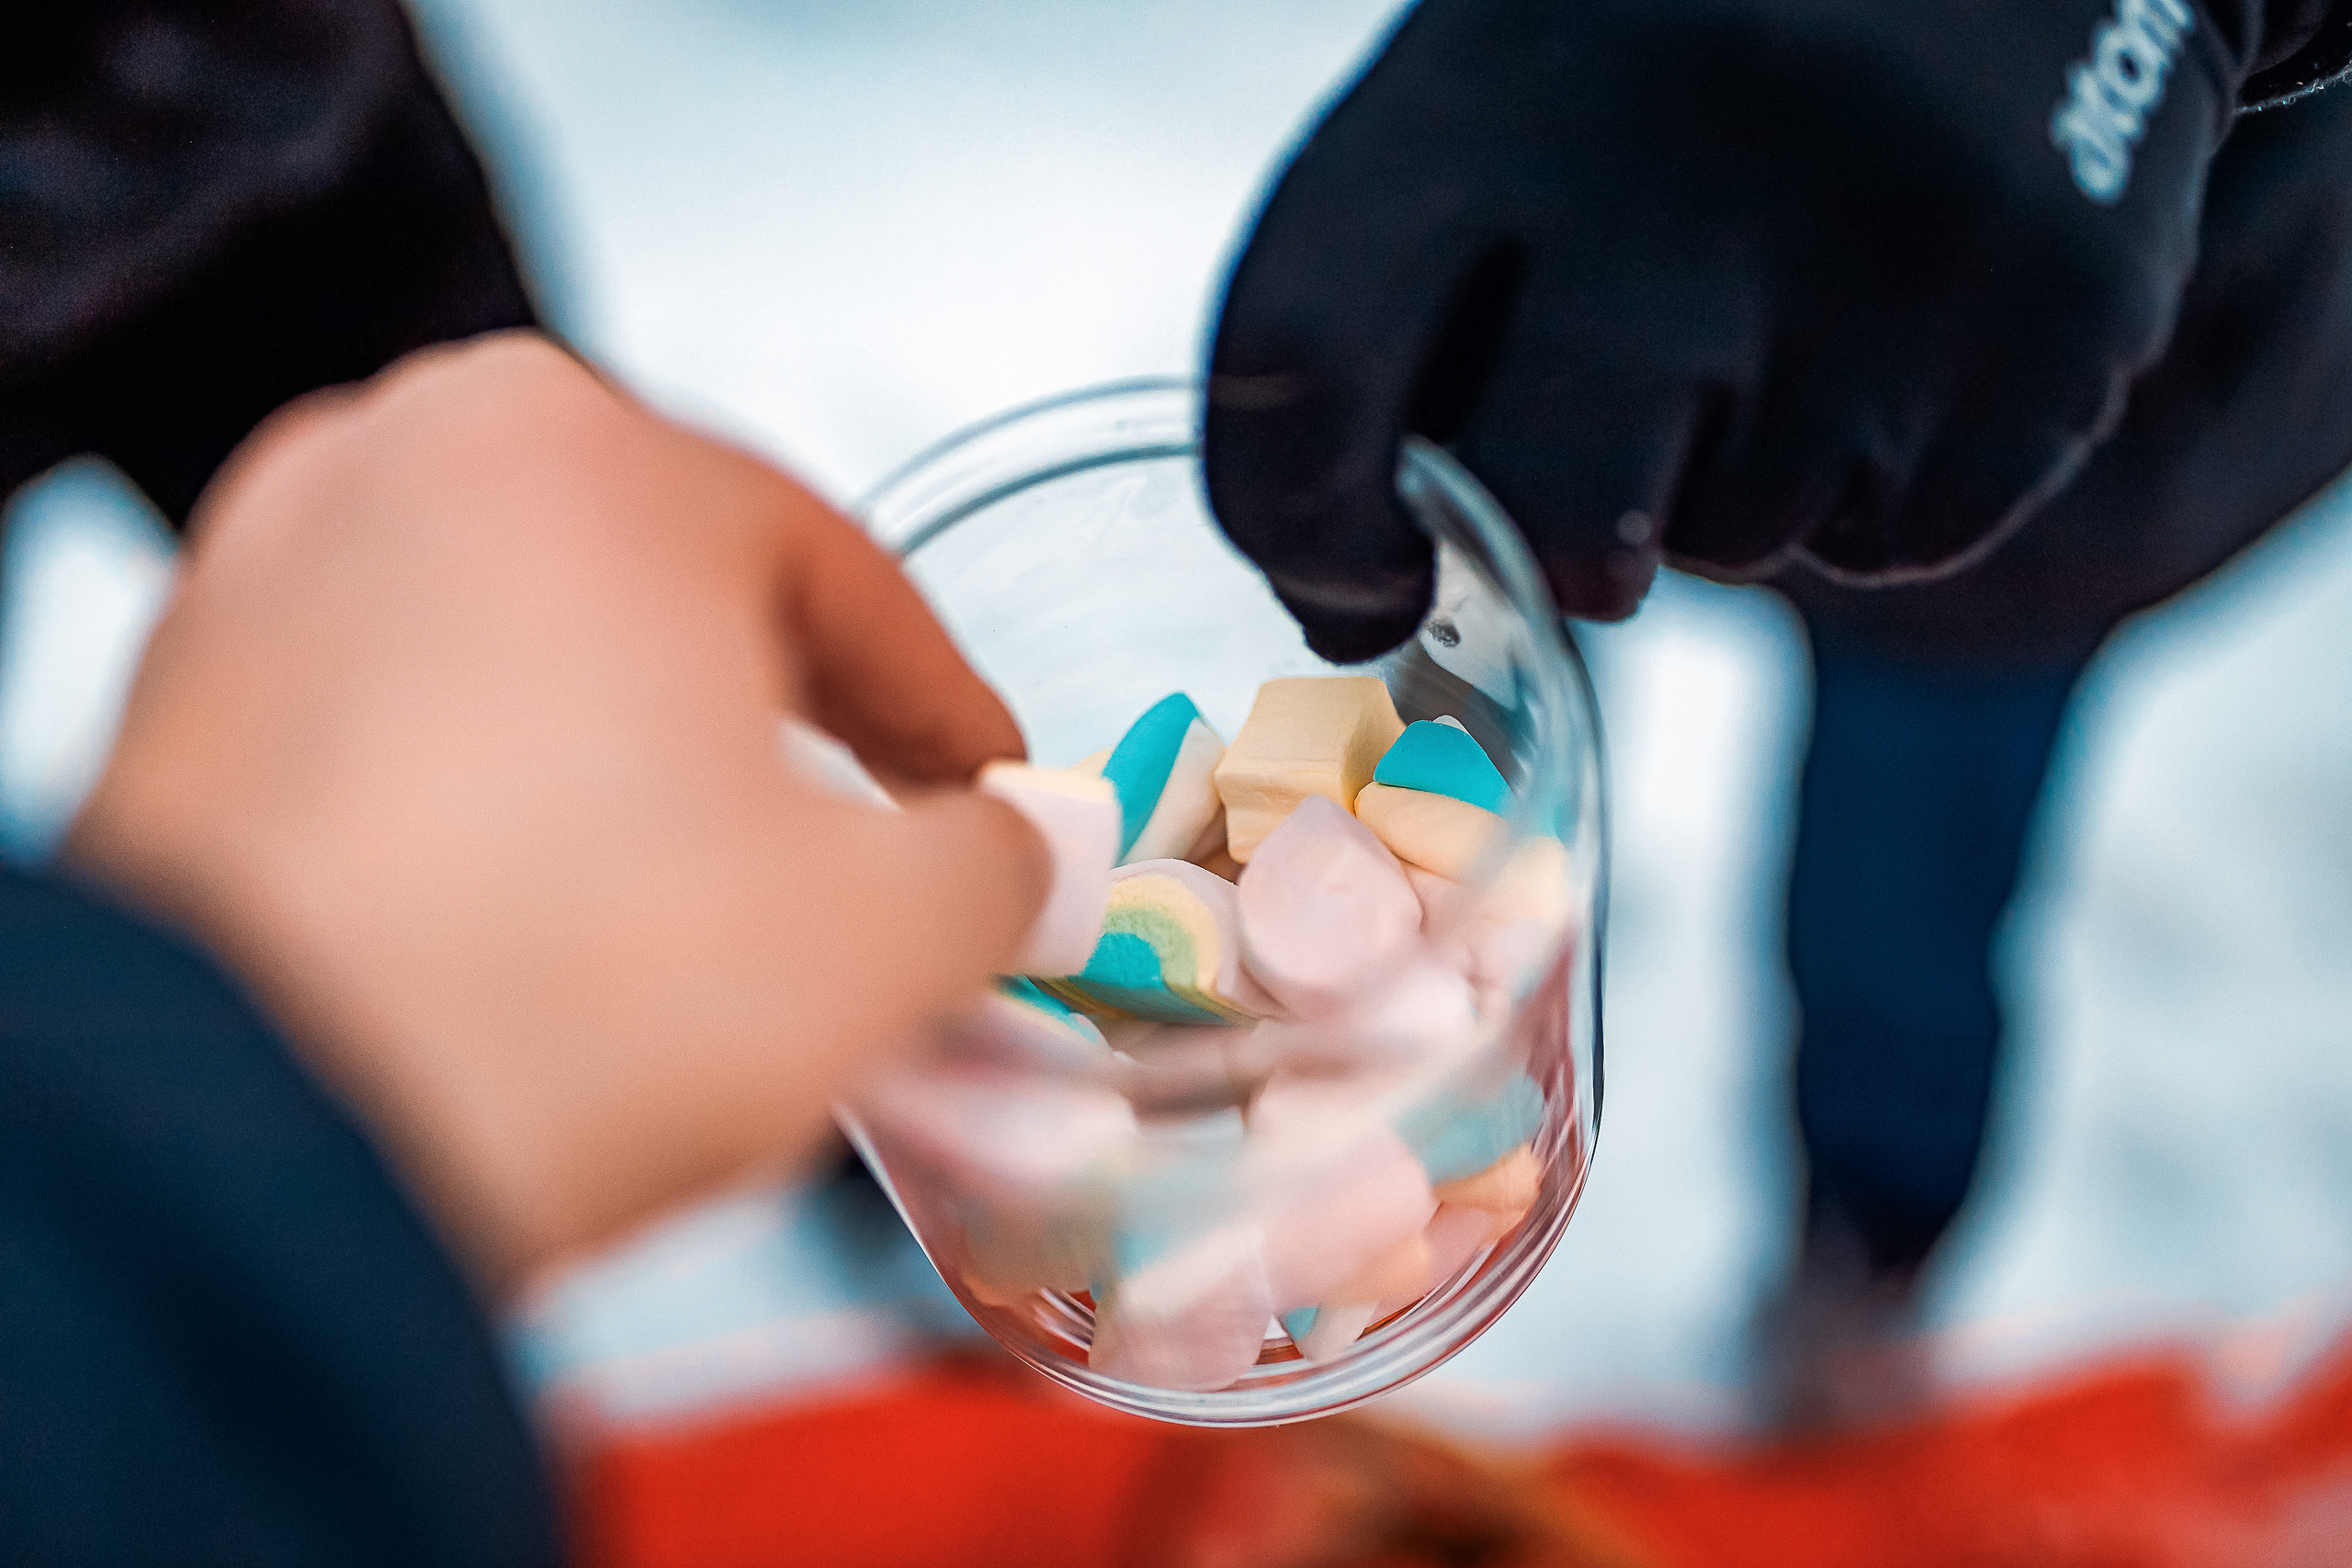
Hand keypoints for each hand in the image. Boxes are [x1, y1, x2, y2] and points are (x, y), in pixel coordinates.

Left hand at [68, 333, 1045, 1290]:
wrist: (246, 1145)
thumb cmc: (537, 998)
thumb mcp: (876, 936)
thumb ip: (998, 868)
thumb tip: (1024, 859)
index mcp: (591, 453)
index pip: (842, 579)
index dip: (944, 710)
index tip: (985, 790)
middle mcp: (409, 459)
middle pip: (680, 598)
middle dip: (787, 728)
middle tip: (864, 841)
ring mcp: (271, 569)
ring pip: (533, 651)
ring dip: (639, 761)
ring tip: (698, 902)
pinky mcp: (185, 695)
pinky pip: (405, 719)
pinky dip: (496, 798)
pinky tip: (543, 919)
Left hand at [1204, 0, 2266, 657]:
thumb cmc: (1692, 50)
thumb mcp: (1516, 81)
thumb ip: (1409, 304)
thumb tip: (1360, 598)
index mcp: (1488, 80)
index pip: (1297, 364)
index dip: (1299, 520)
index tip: (1355, 578)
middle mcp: (1669, 160)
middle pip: (1537, 519)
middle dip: (1549, 550)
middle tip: (1589, 489)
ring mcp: (1869, 245)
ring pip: (1731, 545)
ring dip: (1730, 491)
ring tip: (1791, 311)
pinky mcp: (2046, 322)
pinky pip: (1897, 540)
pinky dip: (1881, 486)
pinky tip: (1903, 329)